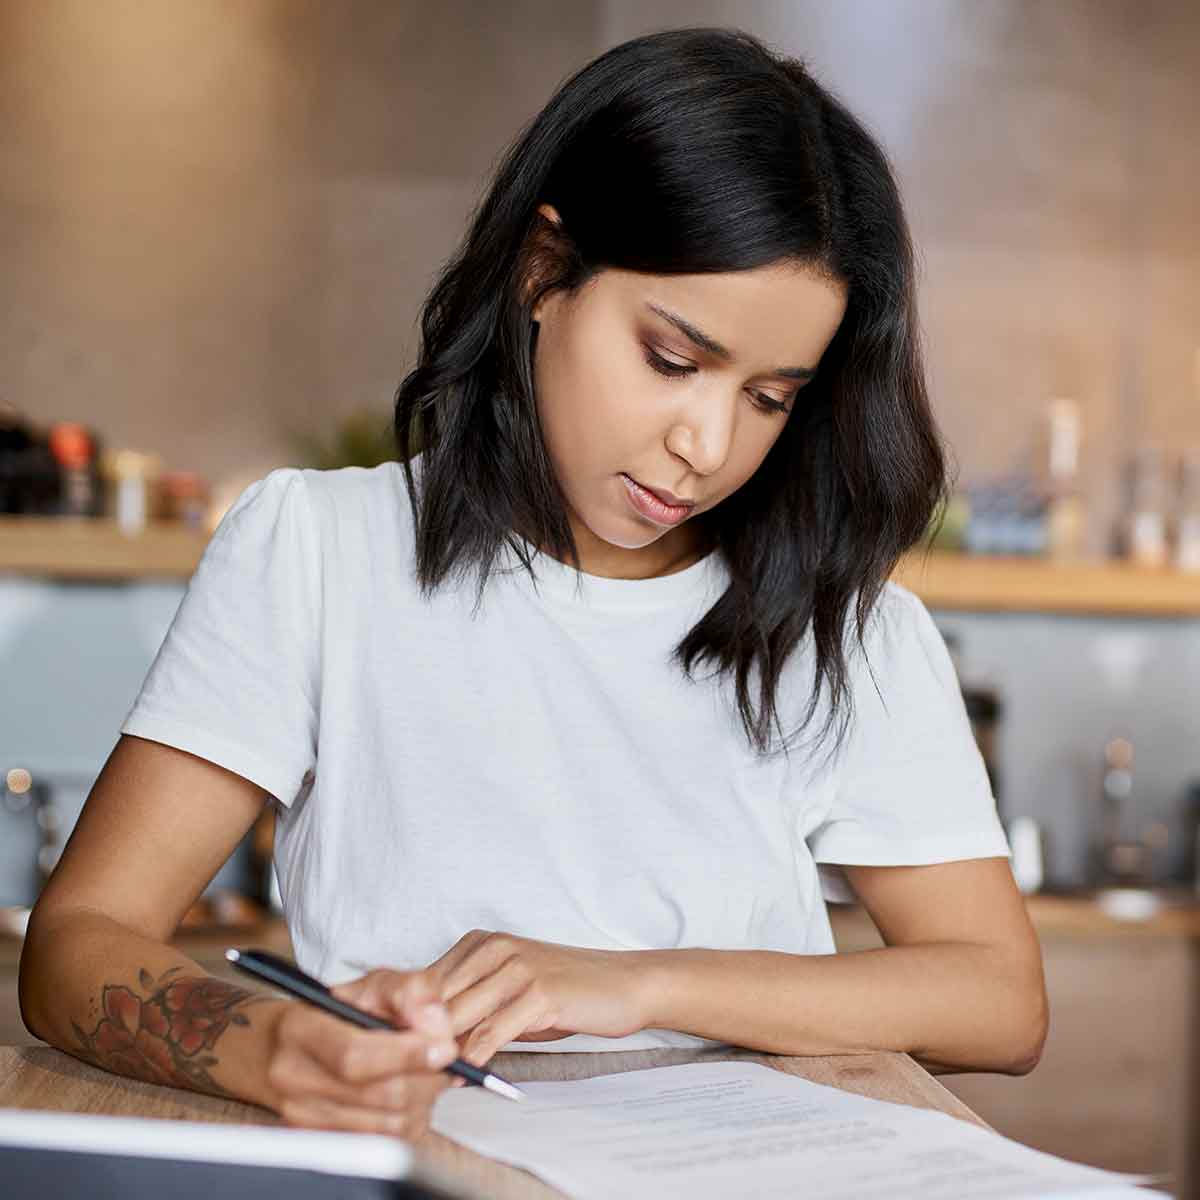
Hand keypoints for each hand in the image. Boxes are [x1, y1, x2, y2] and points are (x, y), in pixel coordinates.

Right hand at [265, 969, 458, 1138]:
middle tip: (444, 1059)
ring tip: (425, 1075)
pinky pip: (382, 1142)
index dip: (406, 1055)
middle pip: (378, 1094)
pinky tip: (409, 1096)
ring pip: (386, 1124)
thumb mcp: (372, 984)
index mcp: (301, 1028)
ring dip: (422, 1101)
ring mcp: (301, 1114)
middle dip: (427, 1077)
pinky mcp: (318, 1140)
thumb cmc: (332, 1012)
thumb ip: (410, 991)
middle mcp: (293, 1076)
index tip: (443, 1049)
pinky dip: (408, 1120)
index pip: (354, 1054)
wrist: (282, 1045)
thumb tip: (436, 1025)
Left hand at [424, 929, 648, 1068]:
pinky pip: (491, 1032)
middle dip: (418, 1035)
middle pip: (435, 998)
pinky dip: (473, 1058)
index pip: (425, 980)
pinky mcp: (539, 992)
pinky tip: (467, 1073)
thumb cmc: (565, 990)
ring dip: (441, 1050)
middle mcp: (495, 947)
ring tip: (430, 1075)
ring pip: (458, 1016)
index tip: (396, 1047)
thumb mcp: (510, 989)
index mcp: (482, 942)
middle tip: (406, 1068)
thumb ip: (471, 1004)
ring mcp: (518, 967)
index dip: (406, 1016)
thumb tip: (424, 1036)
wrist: (623, 983)